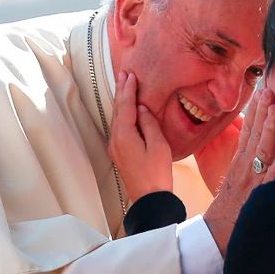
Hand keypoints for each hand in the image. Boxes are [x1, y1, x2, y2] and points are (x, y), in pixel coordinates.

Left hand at [107, 72, 172, 204]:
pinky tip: (126, 110)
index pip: (127, 106)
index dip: (129, 89)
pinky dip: (122, 114)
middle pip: (118, 110)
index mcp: (125, 135)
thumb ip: (149, 124)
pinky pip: (119, 127)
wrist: (150, 199)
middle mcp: (116, 139)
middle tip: (124, 74)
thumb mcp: (158, 146)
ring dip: (121, 101)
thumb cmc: (157, 174)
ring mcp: (115, 147)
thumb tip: (141, 108)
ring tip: (124, 86)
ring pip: (117, 118)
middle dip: (122, 91)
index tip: (132, 75)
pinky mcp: (119, 153)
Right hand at [202, 88, 274, 255]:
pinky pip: (272, 178)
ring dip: (268, 126)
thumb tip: (250, 157)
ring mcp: (251, 182)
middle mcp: (243, 171)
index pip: (246, 134)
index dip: (254, 113)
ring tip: (274, 105)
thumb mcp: (230, 188)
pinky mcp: (257, 197)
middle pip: (253, 135)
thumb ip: (240, 171)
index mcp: (237, 167)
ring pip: (261, 149)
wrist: (210, 241)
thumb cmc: (224, 218)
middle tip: (269, 89)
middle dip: (261, 111)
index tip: (261, 94)